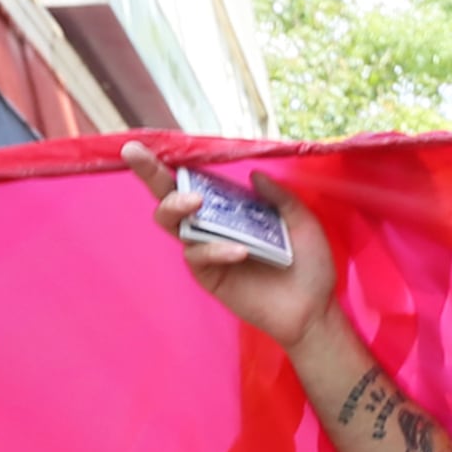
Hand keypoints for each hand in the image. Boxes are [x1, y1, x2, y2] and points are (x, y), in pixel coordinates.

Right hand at [129, 141, 335, 352]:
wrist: (315, 309)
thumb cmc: (310, 266)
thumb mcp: (303, 222)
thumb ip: (280, 198)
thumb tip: (254, 175)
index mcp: (232, 208)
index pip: (196, 181)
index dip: (171, 162)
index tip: (147, 142)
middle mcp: (213, 225)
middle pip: (170, 197)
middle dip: (150, 173)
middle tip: (136, 153)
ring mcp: (208, 250)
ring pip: (173, 224)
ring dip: (177, 207)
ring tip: (195, 202)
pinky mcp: (209, 276)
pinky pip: (199, 256)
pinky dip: (216, 250)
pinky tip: (240, 252)